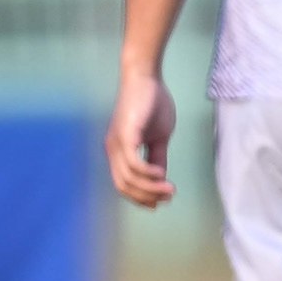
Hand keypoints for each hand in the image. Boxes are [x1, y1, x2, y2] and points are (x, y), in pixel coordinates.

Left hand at [106, 68, 177, 206]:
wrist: (146, 78)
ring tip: (169, 188)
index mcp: (118, 152)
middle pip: (124, 186)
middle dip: (146, 196)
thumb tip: (160, 178)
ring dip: (150, 188)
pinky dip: (147, 174)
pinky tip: (161, 174)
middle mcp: (113, 150)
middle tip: (167, 197)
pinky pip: (133, 163)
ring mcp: (117, 143)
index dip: (140, 197)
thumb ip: (156, 157)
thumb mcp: (157, 137)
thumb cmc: (151, 103)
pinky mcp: (125, 134)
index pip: (123, 184)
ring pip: (128, 179)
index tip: (160, 203)